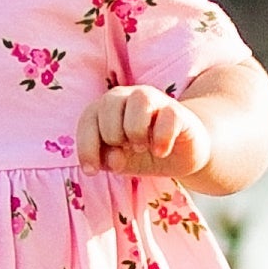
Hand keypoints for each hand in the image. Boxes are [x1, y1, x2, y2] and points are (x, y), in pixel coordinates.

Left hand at [78, 84, 213, 179]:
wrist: (181, 154)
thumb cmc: (143, 153)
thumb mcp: (120, 160)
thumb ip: (109, 159)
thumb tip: (114, 159)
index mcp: (107, 108)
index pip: (88, 118)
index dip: (87, 146)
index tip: (92, 171)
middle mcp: (129, 97)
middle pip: (109, 103)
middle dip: (112, 135)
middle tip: (126, 149)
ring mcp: (155, 100)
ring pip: (139, 99)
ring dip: (135, 130)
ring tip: (142, 147)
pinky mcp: (177, 111)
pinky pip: (168, 116)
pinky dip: (161, 138)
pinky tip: (161, 151)